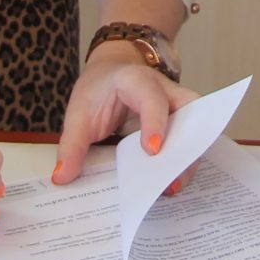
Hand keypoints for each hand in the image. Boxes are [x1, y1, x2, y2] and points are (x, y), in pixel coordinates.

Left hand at [52, 46, 197, 184]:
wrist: (111, 73)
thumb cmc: (97, 90)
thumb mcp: (78, 113)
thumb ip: (72, 144)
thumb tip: (62, 177)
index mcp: (136, 80)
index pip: (152, 99)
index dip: (155, 123)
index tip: (153, 150)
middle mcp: (165, 89)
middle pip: (189, 111)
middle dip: (185, 144)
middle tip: (173, 179)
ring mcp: (177, 104)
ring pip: (197, 126)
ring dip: (190, 156)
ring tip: (174, 186)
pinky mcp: (180, 120)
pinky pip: (191, 137)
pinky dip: (185, 159)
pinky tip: (173, 181)